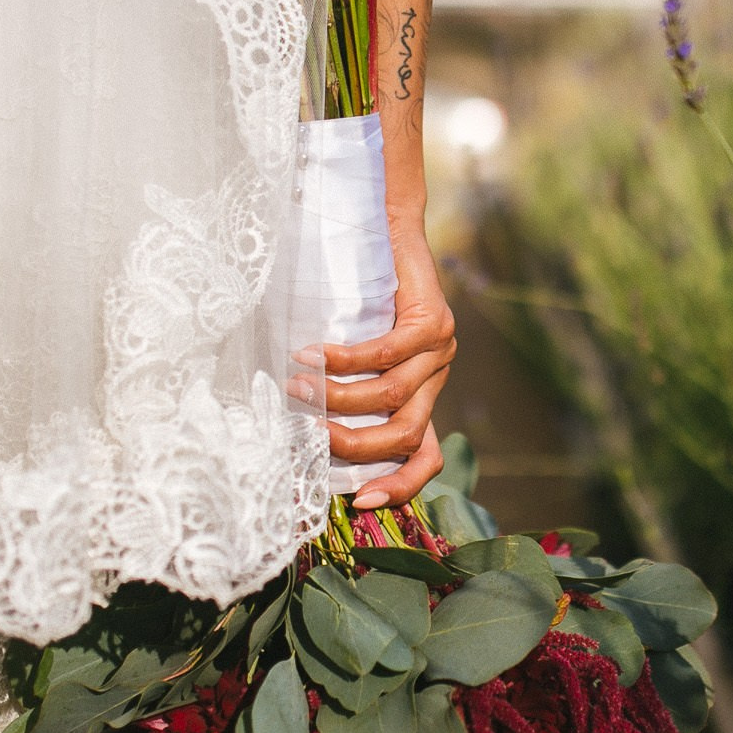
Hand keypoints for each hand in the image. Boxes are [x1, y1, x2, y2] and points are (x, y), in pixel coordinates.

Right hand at [322, 228, 455, 507]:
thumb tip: (292, 426)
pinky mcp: (434, 322)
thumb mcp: (352, 354)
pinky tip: (312, 355)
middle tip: (307, 434)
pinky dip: (344, 360)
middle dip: (353, 445)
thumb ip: (341, 390)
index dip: (399, 487)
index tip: (360, 503)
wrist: (386, 229)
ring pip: (391, 397)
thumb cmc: (358, 296)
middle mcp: (437, 380)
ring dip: (337, 398)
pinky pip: (385, 354)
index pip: (425, 459)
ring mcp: (441, 352)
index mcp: (421, 397)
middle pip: (404, 437)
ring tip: (295, 385)